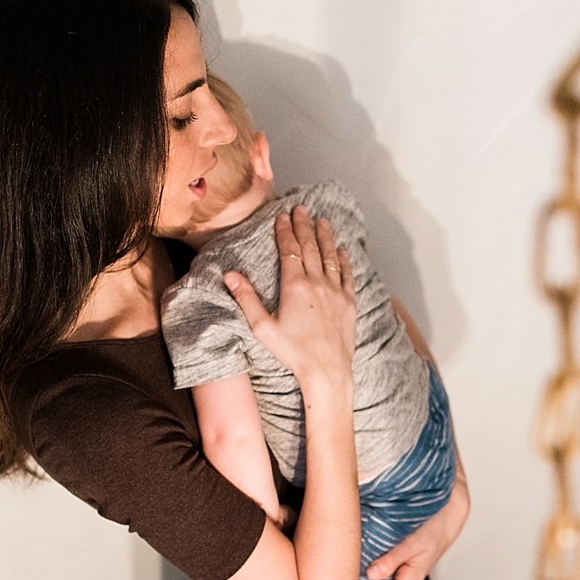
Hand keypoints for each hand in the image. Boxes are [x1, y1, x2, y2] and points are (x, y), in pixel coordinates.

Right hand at [225, 207, 355, 394]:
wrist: (327, 371)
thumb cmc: (293, 353)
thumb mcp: (263, 327)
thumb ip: (246, 298)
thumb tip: (230, 275)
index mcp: (295, 286)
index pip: (289, 250)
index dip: (285, 231)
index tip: (283, 216)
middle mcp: (317, 284)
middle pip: (310, 247)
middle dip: (304, 226)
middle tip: (302, 209)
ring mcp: (336, 292)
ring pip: (330, 257)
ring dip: (325, 237)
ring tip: (323, 221)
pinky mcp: (349, 304)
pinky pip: (348, 275)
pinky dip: (344, 260)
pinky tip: (341, 251)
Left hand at [356, 466, 469, 579]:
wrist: (447, 519)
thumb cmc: (433, 530)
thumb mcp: (414, 543)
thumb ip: (393, 558)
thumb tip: (372, 574)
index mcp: (410, 578)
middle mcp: (404, 578)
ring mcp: (401, 571)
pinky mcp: (398, 562)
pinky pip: (380, 574)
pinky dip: (367, 577)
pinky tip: (353, 574)